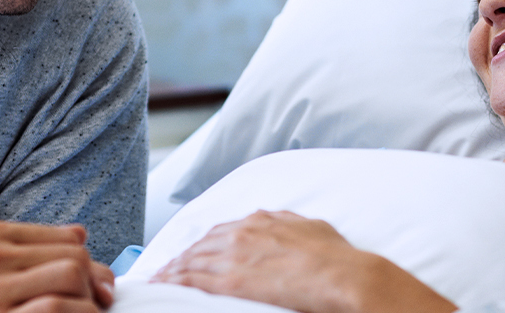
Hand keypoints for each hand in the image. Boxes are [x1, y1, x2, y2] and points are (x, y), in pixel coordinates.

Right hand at [0, 220, 115, 312]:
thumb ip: (23, 246)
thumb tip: (81, 235)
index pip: (66, 236)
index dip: (90, 260)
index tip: (96, 280)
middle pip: (74, 256)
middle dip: (94, 282)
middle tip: (98, 302)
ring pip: (72, 277)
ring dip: (89, 302)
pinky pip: (58, 308)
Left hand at [151, 210, 455, 312]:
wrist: (344, 275)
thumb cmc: (337, 257)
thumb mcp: (313, 228)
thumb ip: (289, 223)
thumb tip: (278, 220)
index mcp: (264, 220)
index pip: (223, 230)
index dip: (205, 242)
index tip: (195, 251)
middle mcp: (245, 232)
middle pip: (203, 243)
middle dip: (184, 255)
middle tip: (169, 267)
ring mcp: (237, 255)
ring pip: (193, 260)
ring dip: (174, 269)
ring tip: (160, 279)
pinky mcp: (232, 279)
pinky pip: (194, 279)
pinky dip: (176, 281)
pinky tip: (164, 285)